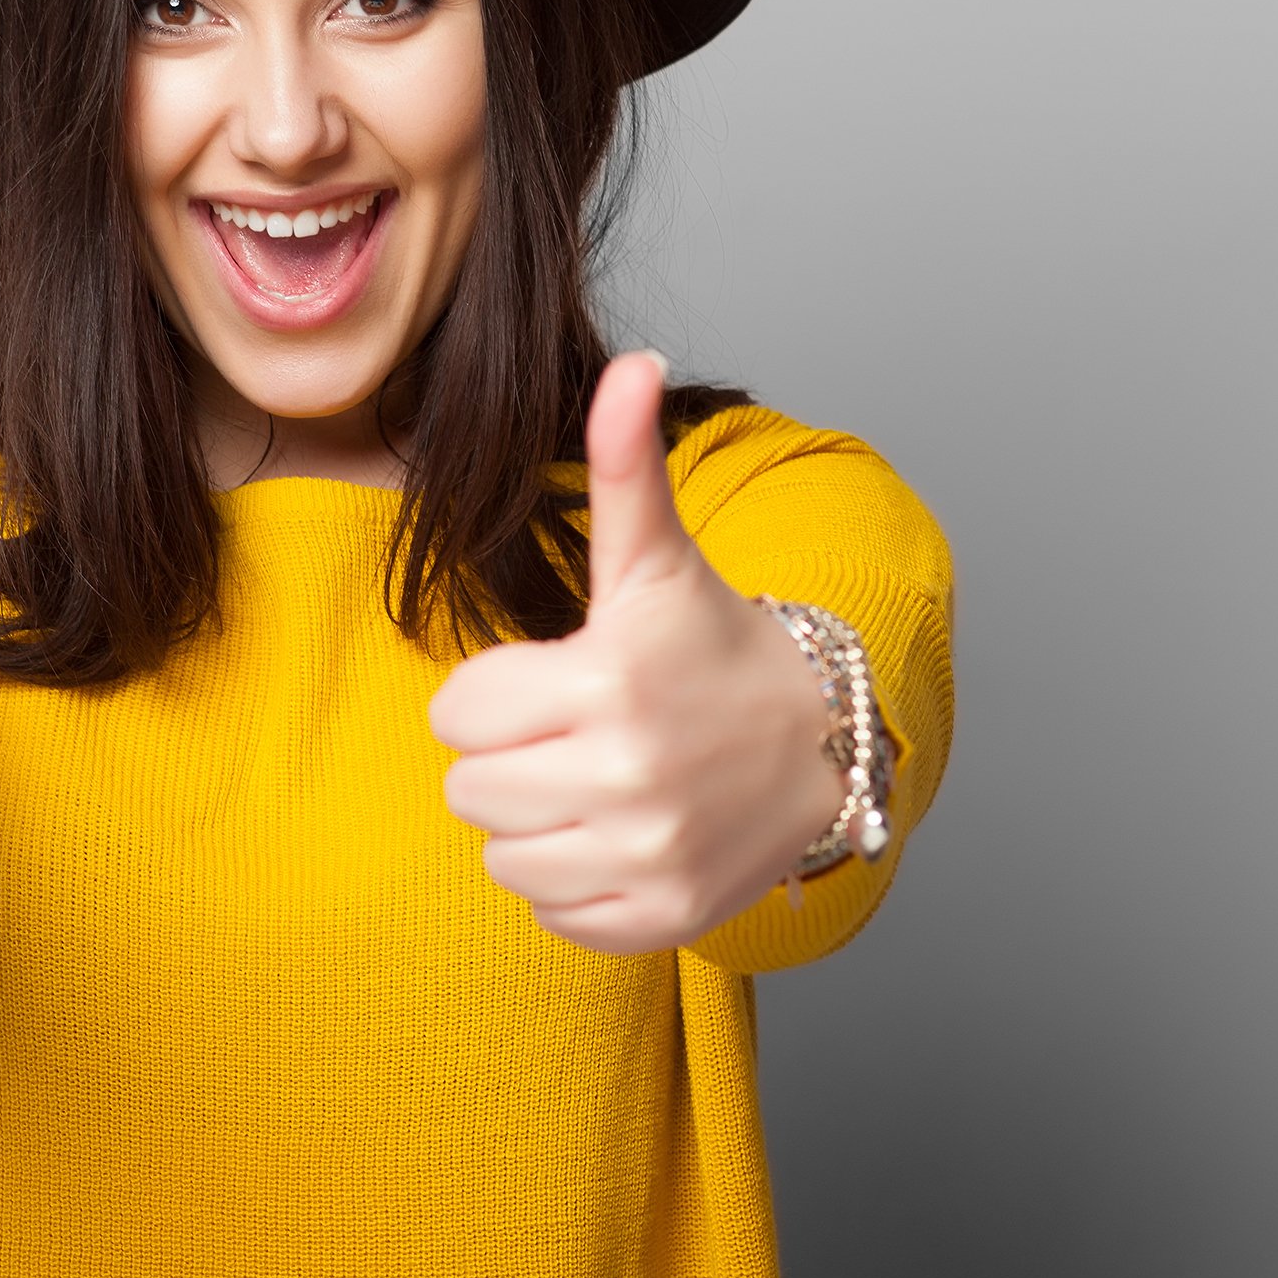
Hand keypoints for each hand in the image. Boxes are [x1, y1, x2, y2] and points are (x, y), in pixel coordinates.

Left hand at [427, 352, 846, 954]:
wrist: (821, 744)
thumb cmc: (711, 645)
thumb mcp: (659, 558)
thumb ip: (625, 465)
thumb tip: (629, 363)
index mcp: (608, 683)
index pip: (456, 715)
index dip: (493, 695)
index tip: (552, 680)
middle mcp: (627, 776)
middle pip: (470, 790)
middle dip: (508, 757)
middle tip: (572, 731)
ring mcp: (646, 853)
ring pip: (502, 856)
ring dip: (533, 821)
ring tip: (593, 780)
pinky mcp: (660, 914)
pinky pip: (550, 910)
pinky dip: (571, 878)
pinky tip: (618, 832)